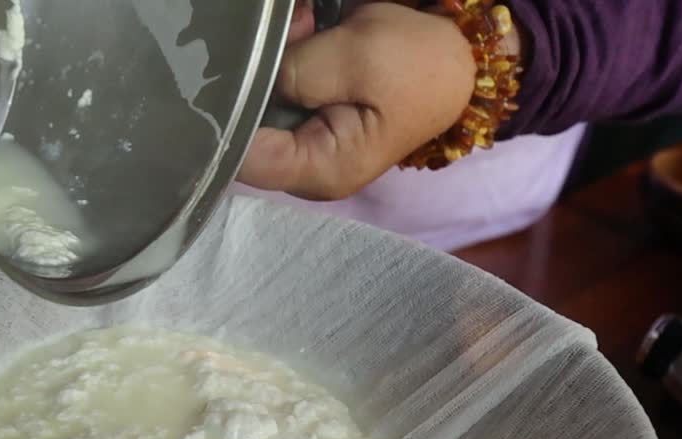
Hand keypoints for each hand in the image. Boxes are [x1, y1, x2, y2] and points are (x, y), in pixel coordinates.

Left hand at [240, 1, 480, 198]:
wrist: (455, 56)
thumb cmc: (418, 65)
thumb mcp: (360, 58)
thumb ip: (298, 71)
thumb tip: (253, 77)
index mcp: (320, 170)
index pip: (245, 159)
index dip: (227, 118)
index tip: (226, 77)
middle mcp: (302, 165)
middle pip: (245, 129)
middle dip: (254, 79)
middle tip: (285, 35)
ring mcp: (299, 142)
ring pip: (255, 104)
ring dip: (269, 60)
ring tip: (305, 25)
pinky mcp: (301, 118)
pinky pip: (271, 89)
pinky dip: (280, 55)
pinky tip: (305, 29)